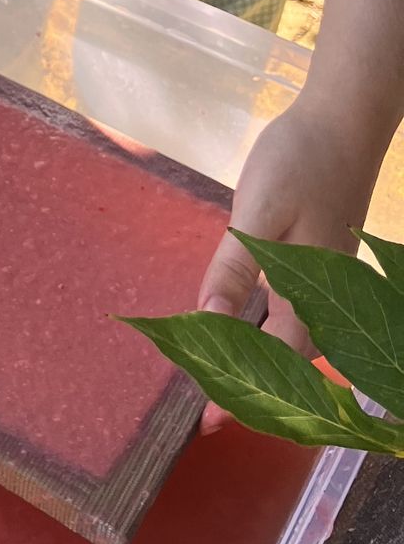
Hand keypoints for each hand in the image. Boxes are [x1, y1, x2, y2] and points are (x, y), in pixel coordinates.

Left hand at [195, 86, 390, 431]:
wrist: (343, 119)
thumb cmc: (299, 161)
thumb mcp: (257, 214)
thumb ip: (233, 269)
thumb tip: (205, 322)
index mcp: (308, 294)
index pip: (275, 364)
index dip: (240, 395)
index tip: (207, 424)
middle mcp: (324, 297)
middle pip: (286, 361)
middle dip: (246, 385)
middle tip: (201, 401)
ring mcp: (326, 280)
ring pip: (290, 335)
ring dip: (255, 358)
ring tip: (214, 372)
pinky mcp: (320, 260)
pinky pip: (291, 308)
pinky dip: (264, 324)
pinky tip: (239, 321)